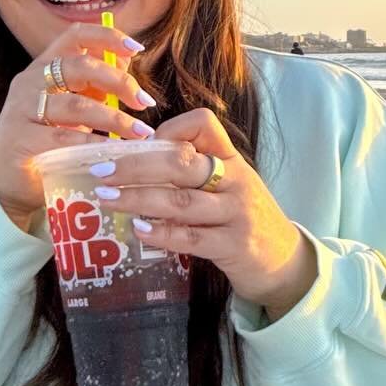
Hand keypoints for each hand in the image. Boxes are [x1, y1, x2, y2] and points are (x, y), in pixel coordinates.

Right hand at [0, 24, 156, 227]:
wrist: (9, 182)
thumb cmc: (47, 142)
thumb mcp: (74, 108)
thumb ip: (95, 86)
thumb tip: (126, 62)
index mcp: (44, 66)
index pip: (75, 35)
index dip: (108, 37)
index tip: (138, 49)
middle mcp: (30, 81)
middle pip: (79, 66)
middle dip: (118, 81)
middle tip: (144, 101)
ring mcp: (22, 109)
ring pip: (76, 105)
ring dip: (114, 118)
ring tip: (140, 132)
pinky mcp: (20, 138)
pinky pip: (64, 138)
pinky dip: (93, 144)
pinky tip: (113, 152)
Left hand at [94, 107, 317, 316]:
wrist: (284, 261)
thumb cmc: (243, 218)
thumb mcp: (227, 185)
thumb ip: (193, 172)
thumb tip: (135, 161)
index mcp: (231, 158)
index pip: (203, 124)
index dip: (169, 128)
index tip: (140, 142)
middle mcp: (236, 180)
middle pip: (181, 163)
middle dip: (135, 166)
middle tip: (101, 172)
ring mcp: (237, 213)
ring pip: (181, 200)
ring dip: (139, 198)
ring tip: (108, 199)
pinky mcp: (234, 246)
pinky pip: (192, 237)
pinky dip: (162, 233)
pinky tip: (138, 230)